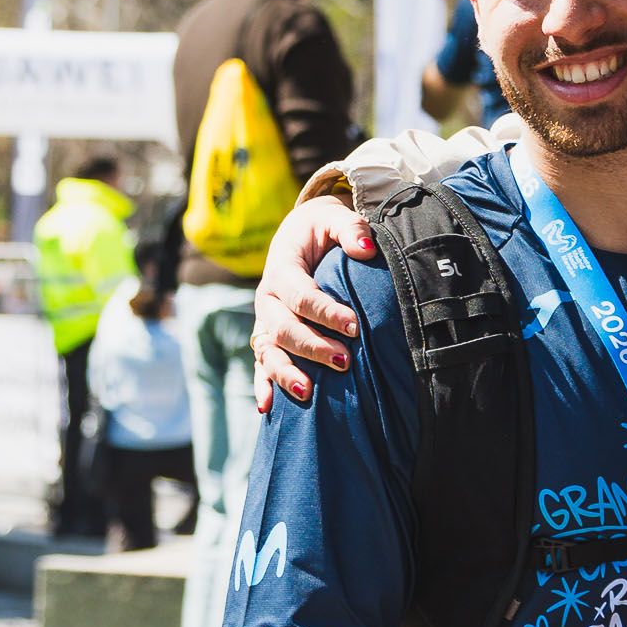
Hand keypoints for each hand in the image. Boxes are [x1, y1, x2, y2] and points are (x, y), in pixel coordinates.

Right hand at [250, 195, 373, 412]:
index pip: (301, 295)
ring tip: (309, 393)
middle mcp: (267, 298)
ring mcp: (264, 321)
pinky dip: (262, 385)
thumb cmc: (322, 230)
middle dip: (312, 346)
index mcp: (282, 268)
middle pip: (283, 328)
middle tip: (344, 360)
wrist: (299, 237)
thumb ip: (351, 228)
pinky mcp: (267, 338)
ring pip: (268, 351)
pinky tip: (268, 408)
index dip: (326, 312)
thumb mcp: (333, 219)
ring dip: (286, 372)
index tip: (356, 326)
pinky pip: (260, 364)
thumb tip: (366, 249)